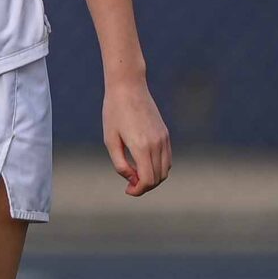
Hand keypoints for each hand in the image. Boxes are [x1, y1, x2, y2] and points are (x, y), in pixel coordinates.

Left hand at [101, 78, 171, 194]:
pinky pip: (168, 158)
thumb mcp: (110, 140)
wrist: (128, 87)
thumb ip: (120, 163)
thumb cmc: (114, 112)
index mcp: (141, 147)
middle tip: (130, 185)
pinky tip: (144, 164)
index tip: (128, 191)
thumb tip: (131, 178)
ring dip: (153, 178)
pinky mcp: (165, 134)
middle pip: (158, 177)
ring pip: (166, 169)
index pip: (148, 179)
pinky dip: (159, 167)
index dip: (139, 190)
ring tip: (136, 176)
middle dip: (145, 186)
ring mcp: (164, 138)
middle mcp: (157, 144)